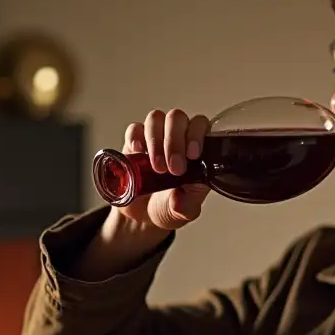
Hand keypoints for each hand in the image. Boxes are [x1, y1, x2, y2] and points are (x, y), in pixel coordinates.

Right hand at [118, 108, 211, 230]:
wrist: (143, 216)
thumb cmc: (169, 206)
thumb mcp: (183, 211)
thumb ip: (186, 206)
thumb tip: (178, 199)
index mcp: (195, 150)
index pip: (200, 126)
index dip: (197, 134)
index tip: (193, 155)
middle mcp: (177, 138)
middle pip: (177, 118)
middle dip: (175, 141)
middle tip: (174, 168)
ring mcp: (155, 138)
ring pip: (156, 118)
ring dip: (156, 140)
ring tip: (157, 167)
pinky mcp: (134, 142)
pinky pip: (134, 128)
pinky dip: (135, 137)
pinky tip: (137, 151)